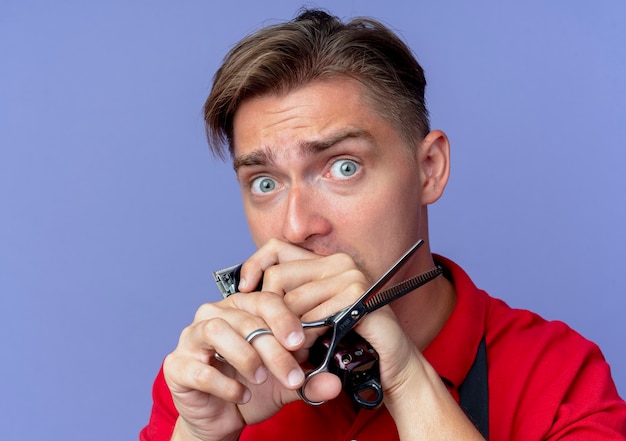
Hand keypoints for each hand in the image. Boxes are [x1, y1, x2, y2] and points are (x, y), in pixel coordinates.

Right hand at [163, 239, 368, 439]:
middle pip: (246, 318)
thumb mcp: (286, 384)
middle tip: (291, 374)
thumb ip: (309, 380)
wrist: (221, 418)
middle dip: (272, 348)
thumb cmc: (252, 388)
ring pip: (217, 330)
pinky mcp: (177, 365)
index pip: (266, 299)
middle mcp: (215, 314)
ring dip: (245, 356)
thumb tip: (335, 383)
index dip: (285, 318)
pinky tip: (241, 396)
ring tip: (261, 378)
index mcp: (243, 308)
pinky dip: (225, 383)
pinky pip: (200, 368)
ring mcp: (191, 338)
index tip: (302, 342)